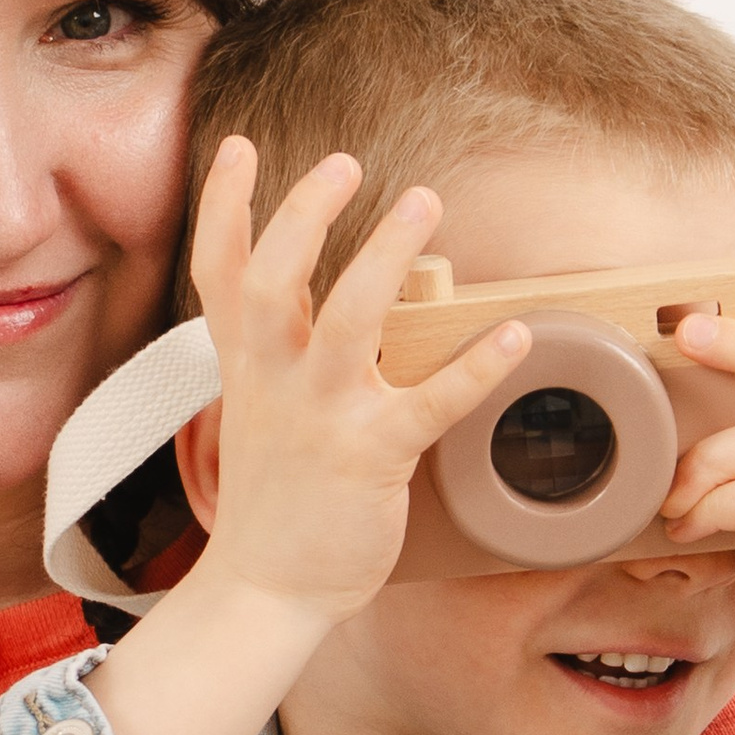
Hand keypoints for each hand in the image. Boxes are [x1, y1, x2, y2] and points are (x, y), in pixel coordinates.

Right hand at [191, 139, 527, 624]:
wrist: (265, 588)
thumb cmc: (277, 499)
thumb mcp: (258, 412)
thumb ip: (277, 354)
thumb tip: (310, 302)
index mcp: (250, 366)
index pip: (219, 272)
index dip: (223, 205)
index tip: (237, 145)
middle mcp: (277, 381)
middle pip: (271, 280)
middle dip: (302, 215)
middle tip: (345, 162)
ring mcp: (323, 418)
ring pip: (347, 322)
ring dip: (385, 257)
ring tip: (420, 201)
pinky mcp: (372, 458)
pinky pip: (431, 405)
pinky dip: (476, 368)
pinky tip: (515, 335)